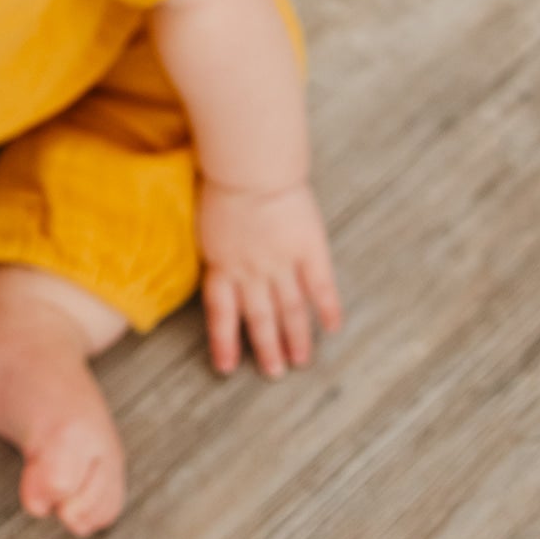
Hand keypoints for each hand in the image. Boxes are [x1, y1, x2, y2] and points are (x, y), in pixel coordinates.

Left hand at [196, 177, 343, 378]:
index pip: (221, 313)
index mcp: (221, 263)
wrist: (248, 165)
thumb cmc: (221, 179)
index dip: (224, 341)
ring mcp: (281, 263)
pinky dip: (328, 308)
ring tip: (301, 361)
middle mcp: (251, 271)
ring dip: (296, 337)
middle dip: (266, 348)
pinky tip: (333, 327)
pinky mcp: (308, 250)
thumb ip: (215, 244)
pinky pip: (320, 287)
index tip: (227, 368)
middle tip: (273, 373)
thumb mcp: (205, 218)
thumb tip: (216, 256)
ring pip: (290, 310)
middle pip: (259, 318)